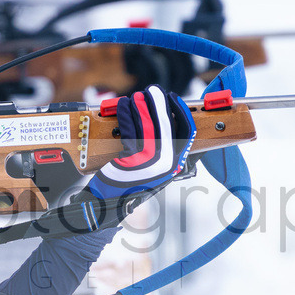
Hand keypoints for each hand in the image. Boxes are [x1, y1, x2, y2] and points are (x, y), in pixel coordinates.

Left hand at [68, 85, 194, 228]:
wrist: (108, 204)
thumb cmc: (126, 185)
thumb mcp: (148, 168)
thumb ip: (158, 148)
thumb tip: (159, 118)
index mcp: (174, 165)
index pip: (186, 132)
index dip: (181, 112)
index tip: (174, 98)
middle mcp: (167, 164)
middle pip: (167, 125)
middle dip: (159, 103)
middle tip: (152, 90)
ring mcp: (151, 164)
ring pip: (148, 125)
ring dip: (141, 106)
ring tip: (134, 96)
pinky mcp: (134, 161)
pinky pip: (131, 131)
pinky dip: (126, 116)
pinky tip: (122, 107)